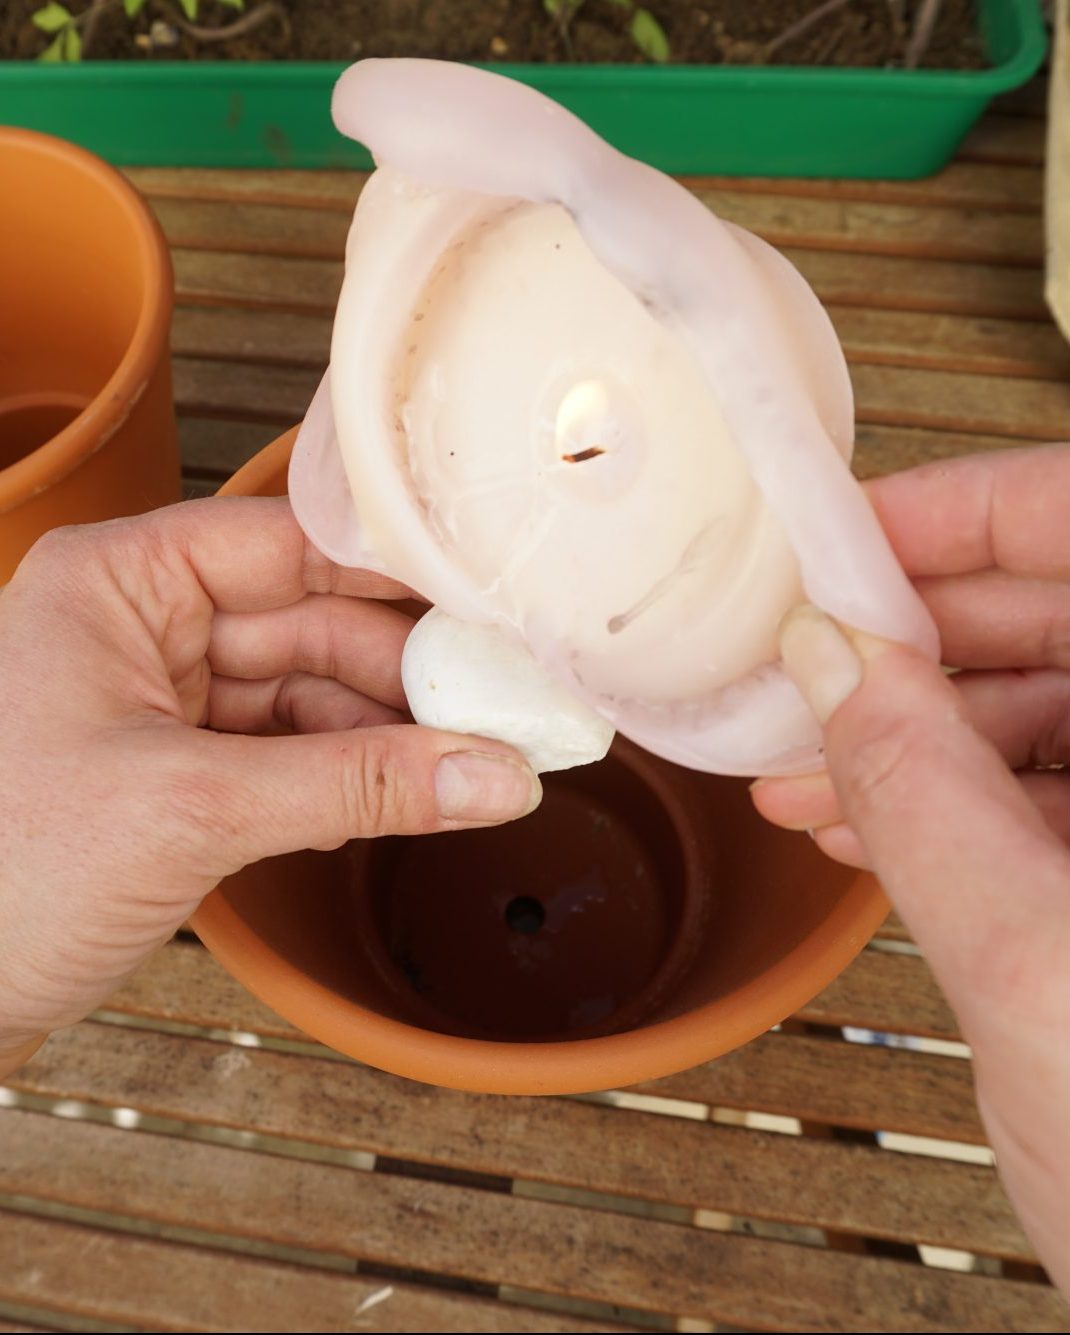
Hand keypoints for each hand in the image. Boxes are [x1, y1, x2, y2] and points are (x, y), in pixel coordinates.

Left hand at [0, 498, 539, 1064]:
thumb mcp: (192, 810)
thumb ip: (355, 786)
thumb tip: (493, 777)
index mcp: (118, 583)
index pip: (287, 543)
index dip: (394, 573)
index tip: (489, 602)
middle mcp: (142, 627)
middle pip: (311, 623)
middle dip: (406, 674)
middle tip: (503, 708)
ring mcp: (160, 704)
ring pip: (308, 695)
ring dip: (390, 734)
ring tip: (476, 763)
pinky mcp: (176, 776)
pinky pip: (288, 755)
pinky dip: (349, 778)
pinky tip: (410, 795)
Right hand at [753, 445, 1069, 1292]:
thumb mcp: (1044, 978)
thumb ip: (925, 799)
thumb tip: (839, 666)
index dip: (969, 514)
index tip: (848, 535)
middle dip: (919, 639)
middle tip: (806, 658)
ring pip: (1055, 711)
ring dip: (918, 731)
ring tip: (808, 764)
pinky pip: (1051, 800)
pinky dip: (953, 803)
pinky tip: (865, 821)